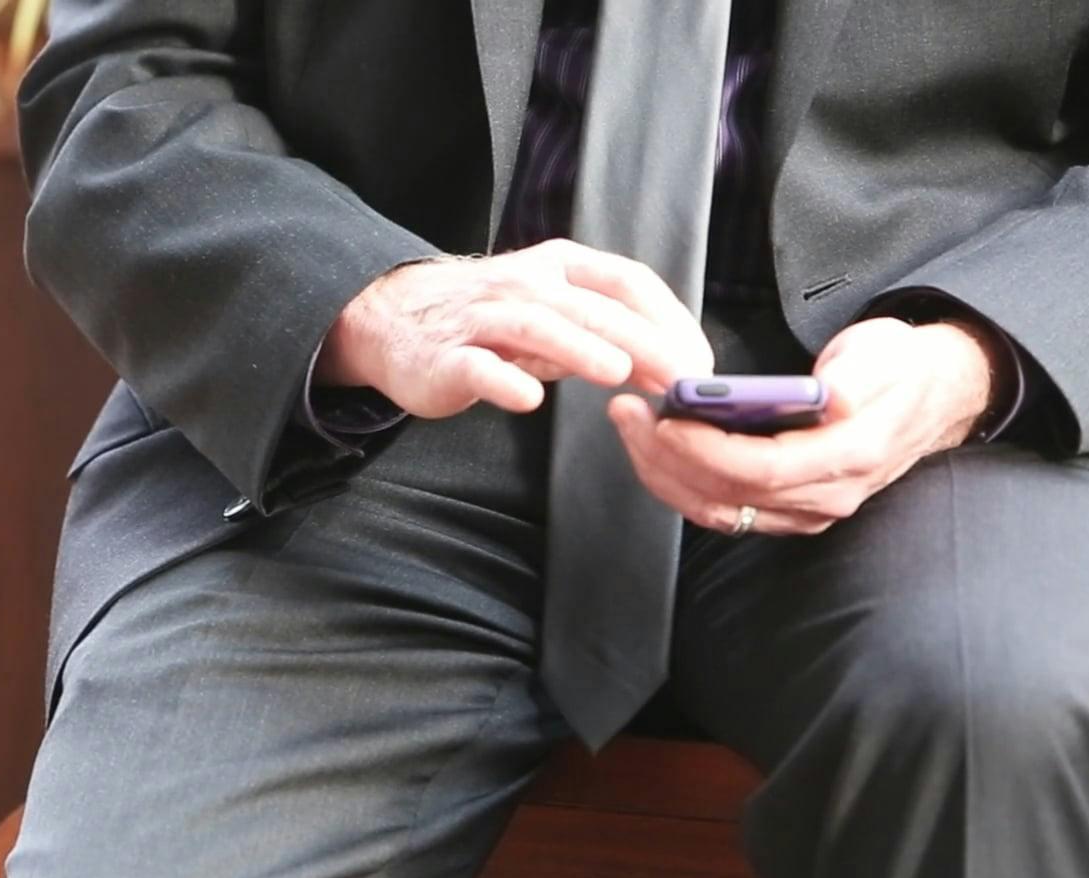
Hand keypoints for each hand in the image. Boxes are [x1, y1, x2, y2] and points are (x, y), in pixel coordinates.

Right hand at [317, 239, 714, 417]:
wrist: (392, 319)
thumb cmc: (482, 320)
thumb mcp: (549, 314)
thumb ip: (601, 334)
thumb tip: (664, 365)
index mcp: (556, 268)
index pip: (625, 283)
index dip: (668, 319)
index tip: (696, 362)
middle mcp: (522, 285)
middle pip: (590, 307)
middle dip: (642, 341)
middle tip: (680, 379)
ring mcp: (481, 319)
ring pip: (536, 326)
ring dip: (579, 347)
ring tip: (618, 371)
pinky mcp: (446, 357)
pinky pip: (477, 367)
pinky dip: (503, 381)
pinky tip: (528, 400)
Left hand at [608, 317, 1000, 535]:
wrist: (932, 396)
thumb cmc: (901, 369)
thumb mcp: (885, 354)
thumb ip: (856, 377)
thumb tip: (832, 399)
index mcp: (851, 455)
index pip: (762, 470)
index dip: (705, 450)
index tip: (663, 420)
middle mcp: (827, 495)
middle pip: (728, 495)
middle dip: (666, 457)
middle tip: (628, 414)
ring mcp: (806, 510)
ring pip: (717, 510)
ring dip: (664, 473)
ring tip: (632, 426)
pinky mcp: (787, 509)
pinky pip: (722, 508)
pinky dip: (681, 482)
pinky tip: (655, 450)